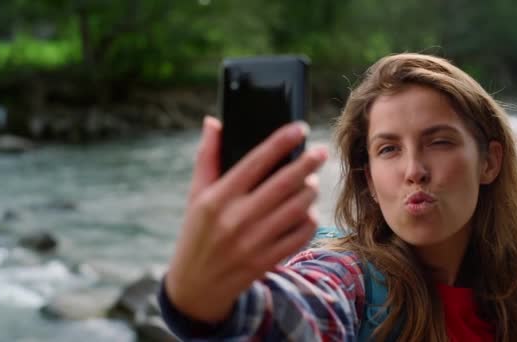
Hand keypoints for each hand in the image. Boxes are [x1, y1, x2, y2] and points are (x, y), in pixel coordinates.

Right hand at [165, 116, 327, 322]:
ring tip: (312, 182)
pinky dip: (310, 220)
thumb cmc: (196, 233)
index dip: (281, 142)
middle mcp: (235, 219)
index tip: (300, 128)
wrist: (195, 288)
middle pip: (283, 184)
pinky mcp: (266, 261)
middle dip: (308, 163)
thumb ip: (207, 157)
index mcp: (217, 198)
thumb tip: (213, 122)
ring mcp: (252, 242)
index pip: (255, 162)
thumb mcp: (196, 196)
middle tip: (321, 151)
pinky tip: (308, 210)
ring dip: (311, 191)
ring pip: (296, 209)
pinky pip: (299, 235)